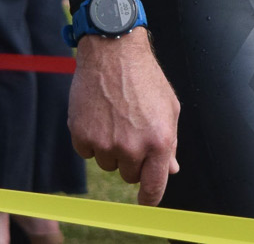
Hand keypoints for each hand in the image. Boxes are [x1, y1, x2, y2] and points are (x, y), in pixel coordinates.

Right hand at [68, 28, 181, 205]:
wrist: (112, 51)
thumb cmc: (144, 77)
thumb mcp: (168, 107)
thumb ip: (170, 142)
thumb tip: (171, 169)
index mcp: (159, 141)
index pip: (154, 186)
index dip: (150, 198)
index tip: (146, 201)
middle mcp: (132, 147)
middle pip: (129, 175)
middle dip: (132, 158)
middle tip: (131, 129)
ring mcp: (105, 144)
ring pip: (108, 164)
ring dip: (111, 147)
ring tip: (115, 116)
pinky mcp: (82, 136)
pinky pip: (87, 152)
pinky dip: (91, 138)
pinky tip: (98, 114)